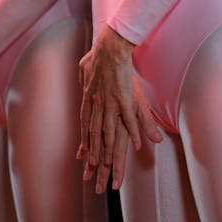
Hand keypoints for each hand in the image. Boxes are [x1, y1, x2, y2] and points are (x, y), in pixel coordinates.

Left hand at [77, 25, 161, 191]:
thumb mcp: (85, 67)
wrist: (109, 45)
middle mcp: (97, 105)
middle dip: (92, 157)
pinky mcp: (124, 98)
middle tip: (90, 176)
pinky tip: (139, 145)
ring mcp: (110, 103)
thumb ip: (84, 77)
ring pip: (109, 134)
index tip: (82, 159)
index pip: (85, 127)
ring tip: (110, 168)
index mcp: (89, 99)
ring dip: (109, 152)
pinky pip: (130, 120)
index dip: (85, 144)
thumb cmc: (98, 54)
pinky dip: (134, 133)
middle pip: (94, 137)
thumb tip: (82, 79)